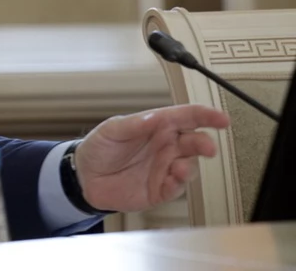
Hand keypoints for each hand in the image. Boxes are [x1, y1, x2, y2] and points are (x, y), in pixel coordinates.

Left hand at [75, 104, 229, 211]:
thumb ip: (133, 124)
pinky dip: (179, 184)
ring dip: (190, 166)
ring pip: (190, 166)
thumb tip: (154, 118)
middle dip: (204, 143)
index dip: (205, 116)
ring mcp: (164, 167)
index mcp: (156, 126)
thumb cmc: (99, 148)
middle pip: (193, 142)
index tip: (221, 118)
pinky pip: (177, 187)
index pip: (185, 117)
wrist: (84, 176)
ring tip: (180, 167)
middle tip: (207, 147)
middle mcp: (165, 146)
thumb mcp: (111, 130)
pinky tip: (173, 179)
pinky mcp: (160, 188)